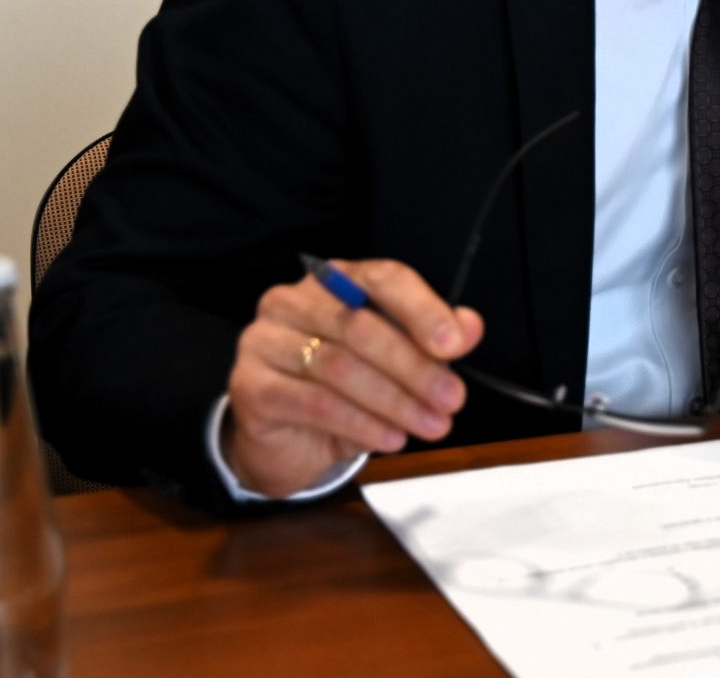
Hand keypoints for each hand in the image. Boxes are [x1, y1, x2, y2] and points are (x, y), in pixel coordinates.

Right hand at [221, 258, 482, 498]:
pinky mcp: (250, 385)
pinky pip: (314, 403)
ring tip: (429, 424)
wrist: (288, 441)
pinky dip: (361, 423)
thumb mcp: (398, 361)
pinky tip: (390, 438)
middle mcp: (294, 301)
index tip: (455, 346)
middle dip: (415, 367)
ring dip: (394, 401)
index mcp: (336, 280)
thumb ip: (433, 340)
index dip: (423, 311)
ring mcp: (265, 341)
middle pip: (363, 326)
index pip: (384, 280)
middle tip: (451, 399)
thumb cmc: (347, 389)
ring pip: (340, 367)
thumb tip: (469, 328)